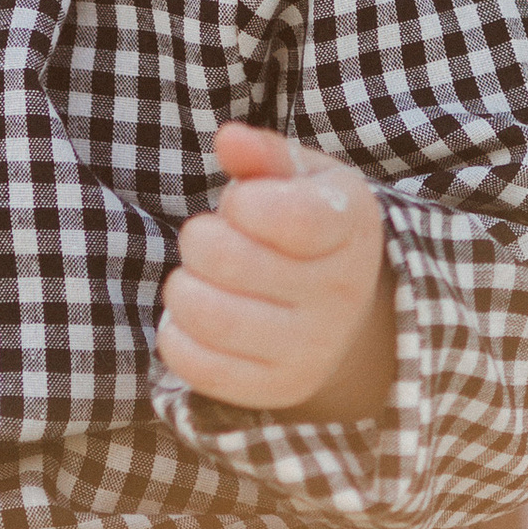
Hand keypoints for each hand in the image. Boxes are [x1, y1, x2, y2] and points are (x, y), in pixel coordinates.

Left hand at [158, 122, 396, 419]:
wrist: (345, 308)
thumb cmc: (307, 222)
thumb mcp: (300, 175)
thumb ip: (264, 152)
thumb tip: (229, 140)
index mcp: (350, 227)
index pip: (291, 219)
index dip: (243, 204)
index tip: (240, 203)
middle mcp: (340, 295)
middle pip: (228, 260)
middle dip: (199, 238)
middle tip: (210, 238)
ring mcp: (312, 350)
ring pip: (208, 316)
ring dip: (184, 286)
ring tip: (201, 277)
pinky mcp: (277, 388)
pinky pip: (198, 366)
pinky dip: (177, 334)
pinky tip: (197, 314)